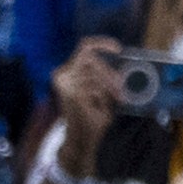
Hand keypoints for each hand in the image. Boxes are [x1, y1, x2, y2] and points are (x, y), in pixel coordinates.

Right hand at [52, 37, 123, 168]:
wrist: (82, 139)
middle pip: (92, 58)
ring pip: (95, 72)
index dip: (102, 43)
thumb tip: (119, 62)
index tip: (118, 49)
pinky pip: (96, 85)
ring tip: (116, 97)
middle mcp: (62, 76)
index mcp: (66, 72)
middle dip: (108, 72)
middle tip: (120, 85)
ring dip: (109, 84)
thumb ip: (102, 74)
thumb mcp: (98, 89)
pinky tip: (101, 105)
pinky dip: (103, 94)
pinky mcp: (74, 94)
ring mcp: (66, 84)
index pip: (85, 47)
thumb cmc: (90, 115)